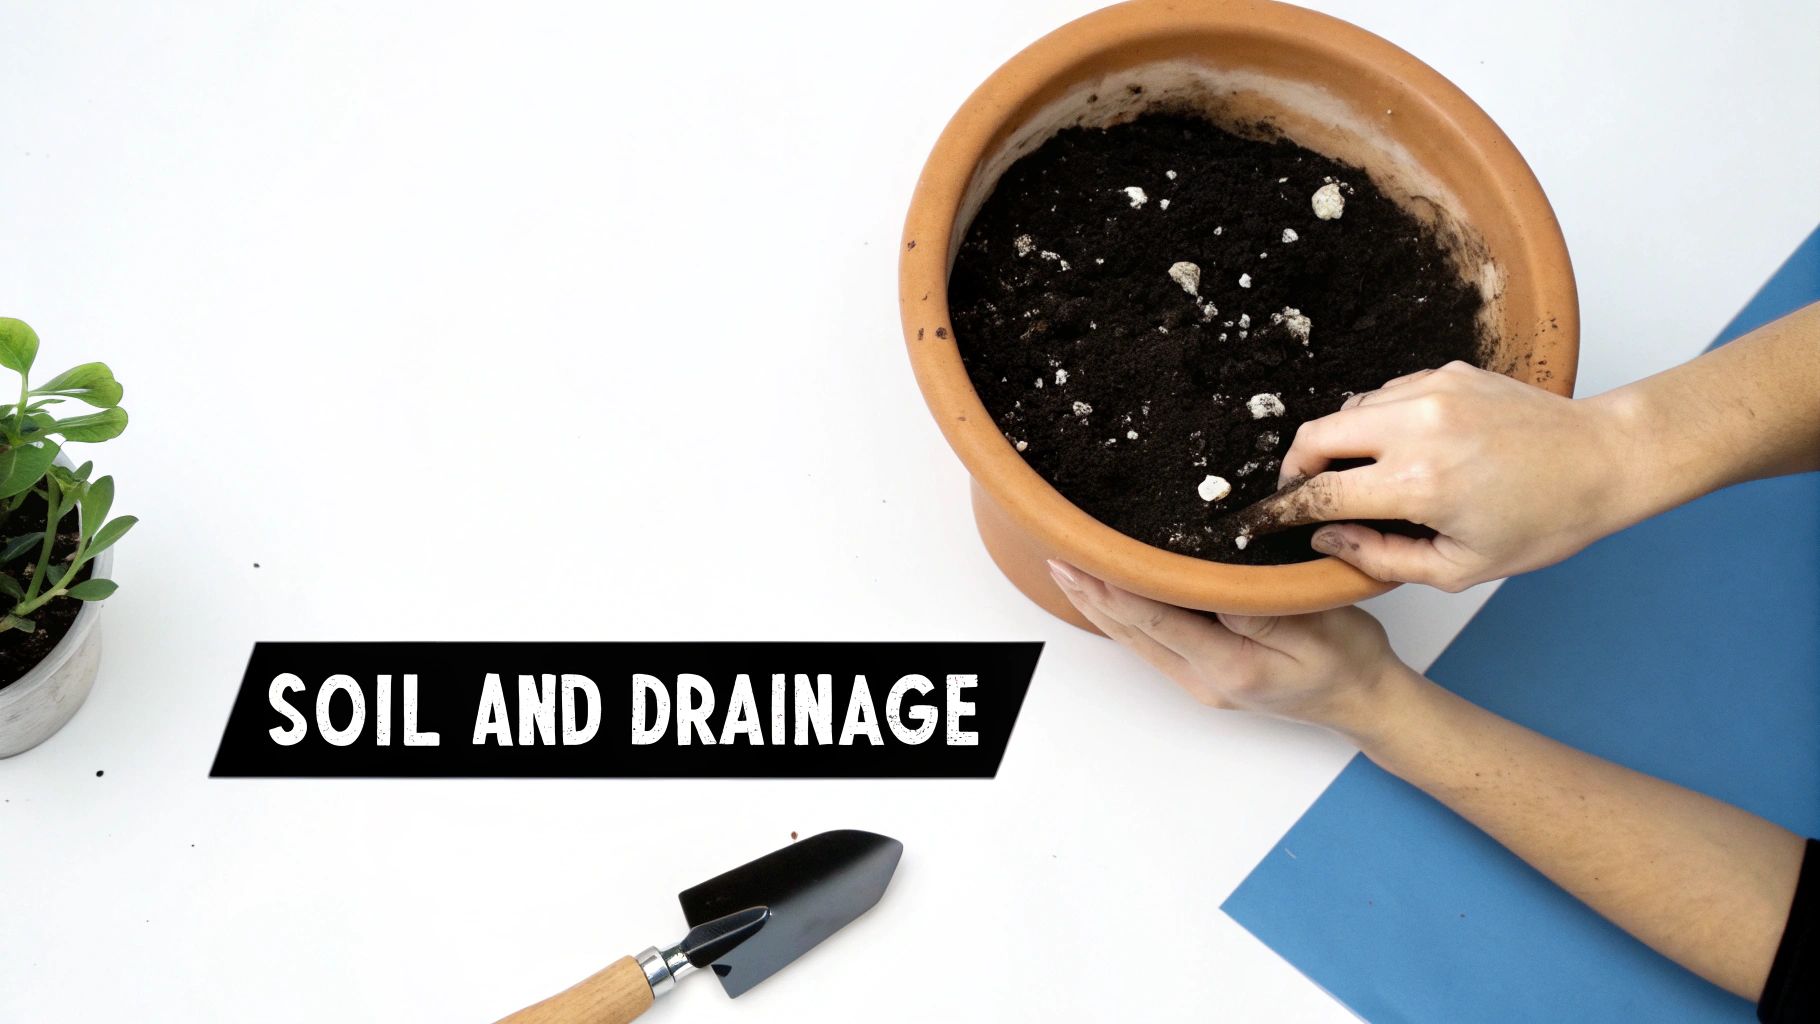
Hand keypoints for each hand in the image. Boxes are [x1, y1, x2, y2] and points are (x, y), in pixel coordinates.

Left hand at [1047, 560, 1409, 739]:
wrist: (1365, 698)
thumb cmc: (1348, 657)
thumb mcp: (1312, 621)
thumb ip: (1253, 605)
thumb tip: (1198, 583)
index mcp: (1229, 665)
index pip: (1155, 618)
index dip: (1113, 587)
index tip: (1081, 558)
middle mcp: (1205, 679)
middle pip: (1133, 630)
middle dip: (1092, 593)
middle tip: (1057, 554)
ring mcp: (1201, 681)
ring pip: (1136, 639)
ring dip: (1101, 605)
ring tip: (1068, 570)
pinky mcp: (1205, 675)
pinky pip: (1153, 642)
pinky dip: (1124, 616)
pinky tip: (1108, 596)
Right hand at [1259, 361, 1631, 590]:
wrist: (1605, 460)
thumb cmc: (1543, 523)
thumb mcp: (1459, 568)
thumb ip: (1380, 558)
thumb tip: (1326, 538)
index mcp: (1418, 484)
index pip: (1318, 493)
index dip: (1280, 511)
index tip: (1257, 522)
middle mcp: (1416, 427)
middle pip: (1315, 435)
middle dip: (1297, 467)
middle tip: (1303, 495)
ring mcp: (1431, 391)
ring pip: (1349, 411)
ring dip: (1341, 444)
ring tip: (1368, 477)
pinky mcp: (1445, 372)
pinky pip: (1385, 396)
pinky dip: (1378, 423)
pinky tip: (1407, 450)